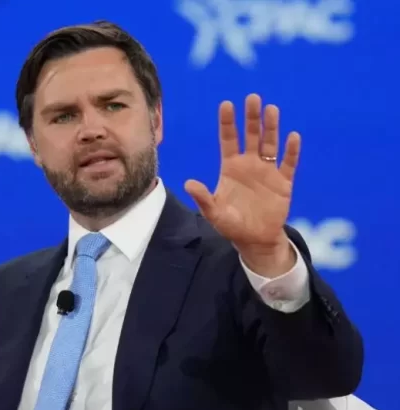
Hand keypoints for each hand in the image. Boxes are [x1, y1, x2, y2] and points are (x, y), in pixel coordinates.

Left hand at [184, 94, 300, 259]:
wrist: (255, 239)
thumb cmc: (232, 225)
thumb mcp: (214, 213)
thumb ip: (203, 198)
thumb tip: (188, 183)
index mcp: (231, 167)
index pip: (228, 139)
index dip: (228, 122)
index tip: (226, 104)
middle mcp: (249, 164)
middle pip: (251, 136)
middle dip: (251, 117)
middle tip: (252, 97)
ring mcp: (267, 171)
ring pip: (270, 144)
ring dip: (271, 127)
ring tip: (271, 109)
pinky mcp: (283, 182)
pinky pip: (288, 163)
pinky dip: (291, 151)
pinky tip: (293, 136)